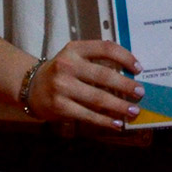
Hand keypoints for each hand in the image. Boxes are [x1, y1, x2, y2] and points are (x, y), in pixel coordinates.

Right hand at [26, 40, 144, 128]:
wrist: (31, 87)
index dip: (125, 57)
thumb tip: (129, 72)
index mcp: (75, 49)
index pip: (105, 48)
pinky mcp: (60, 106)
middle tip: (140, 92)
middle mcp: (67, 65)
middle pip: (104, 76)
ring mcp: (62, 87)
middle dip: (126, 85)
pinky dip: (104, 120)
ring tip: (133, 111)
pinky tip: (116, 123)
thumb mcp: (74, 56)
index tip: (138, 68)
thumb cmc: (61, 70)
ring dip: (119, 106)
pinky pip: (87, 115)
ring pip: (98, 98)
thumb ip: (96, 59)